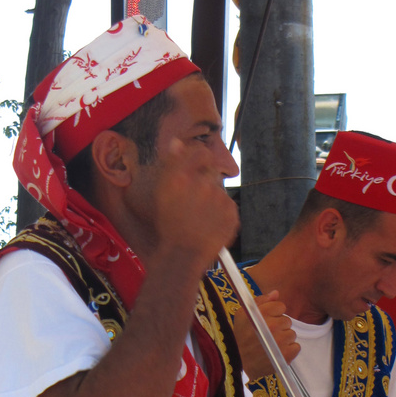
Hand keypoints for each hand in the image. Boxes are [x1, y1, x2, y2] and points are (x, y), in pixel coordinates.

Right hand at [153, 134, 239, 271]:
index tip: (197, 171)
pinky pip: (228, 206)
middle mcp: (202, 184)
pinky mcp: (232, 212)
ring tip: (201, 217)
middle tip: (195, 203)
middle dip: (205, 183)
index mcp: (182, 177)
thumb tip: (177, 142)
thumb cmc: (170, 224)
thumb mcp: (163, 193)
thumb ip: (171, 164)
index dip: (200, 160)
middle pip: (211, 173)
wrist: (184, 254)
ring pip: (219, 191)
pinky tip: (210, 224)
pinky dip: (222, 213)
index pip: (201, 153)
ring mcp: (219, 199)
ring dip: (212, 200)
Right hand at [234, 290, 298, 378]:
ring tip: (270, 345)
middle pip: (287, 320)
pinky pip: (296, 347)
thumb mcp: (243, 315)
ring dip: (283, 339)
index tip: (265, 321)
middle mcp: (272, 326)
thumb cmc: (239, 339)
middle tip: (266, 336)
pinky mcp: (286, 355)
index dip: (273, 314)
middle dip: (278, 327)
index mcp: (261, 314)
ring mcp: (280, 341)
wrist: (237, 364)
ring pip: (292, 334)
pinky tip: (276, 353)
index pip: (280, 306)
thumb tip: (276, 293)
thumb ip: (260, 301)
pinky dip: (288, 351)